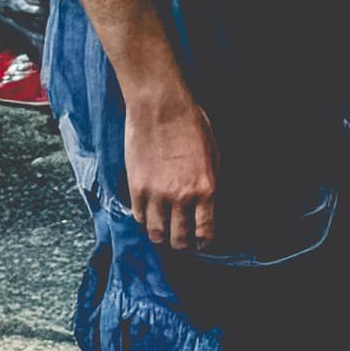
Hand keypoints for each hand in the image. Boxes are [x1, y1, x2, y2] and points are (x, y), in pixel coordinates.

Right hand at [124, 89, 218, 252]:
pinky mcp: (136, 189)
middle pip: (179, 238)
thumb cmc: (190, 122)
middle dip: (181, 244)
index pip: (205, 230)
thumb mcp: (213, 151)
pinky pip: (139, 216)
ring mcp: (157, 195)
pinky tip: (148, 215)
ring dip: (160, 236)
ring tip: (162, 234)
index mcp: (206, 187)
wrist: (161, 106)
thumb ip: (211, 180)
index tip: (201, 243)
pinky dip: (144, 220)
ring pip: (156, 233)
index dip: (203, 241)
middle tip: (180, 242)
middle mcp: (182, 196)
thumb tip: (208, 203)